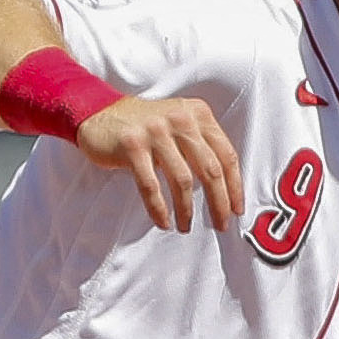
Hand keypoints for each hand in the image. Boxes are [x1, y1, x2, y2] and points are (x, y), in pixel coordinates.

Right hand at [75, 96, 244, 231]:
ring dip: (187, 210)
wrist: (101, 112)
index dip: (235, 186)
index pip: (226, 155)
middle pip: (210, 170)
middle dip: (218, 203)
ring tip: (185, 226)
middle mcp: (180, 120)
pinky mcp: (132, 146)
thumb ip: (202, 145)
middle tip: (220, 225)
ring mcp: (156, 132)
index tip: (237, 210)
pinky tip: (164, 221)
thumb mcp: (180, 124)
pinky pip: (151, 186)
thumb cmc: (146, 126)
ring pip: (182, 181)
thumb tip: (225, 190)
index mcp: (198, 114)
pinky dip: (159, 209)